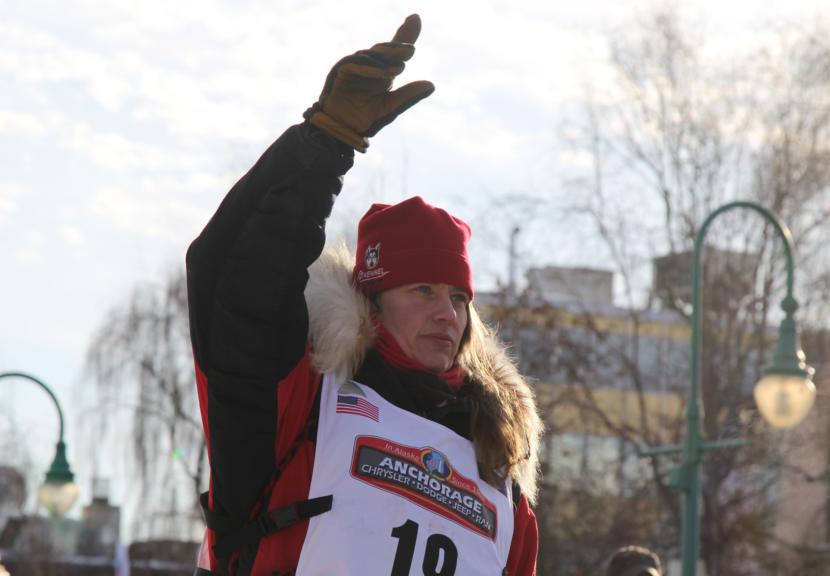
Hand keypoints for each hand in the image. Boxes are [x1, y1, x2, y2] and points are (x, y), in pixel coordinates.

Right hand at [304, 14, 434, 151]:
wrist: (342, 132)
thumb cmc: (365, 119)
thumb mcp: (391, 107)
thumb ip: (408, 96)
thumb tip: (432, 85)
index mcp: (382, 71)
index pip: (394, 49)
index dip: (405, 33)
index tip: (415, 18)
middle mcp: (369, 65)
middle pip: (383, 50)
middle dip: (397, 48)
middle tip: (411, 51)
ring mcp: (354, 67)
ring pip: (370, 55)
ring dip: (384, 60)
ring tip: (399, 68)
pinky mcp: (341, 72)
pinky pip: (354, 65)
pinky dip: (369, 68)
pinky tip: (382, 72)